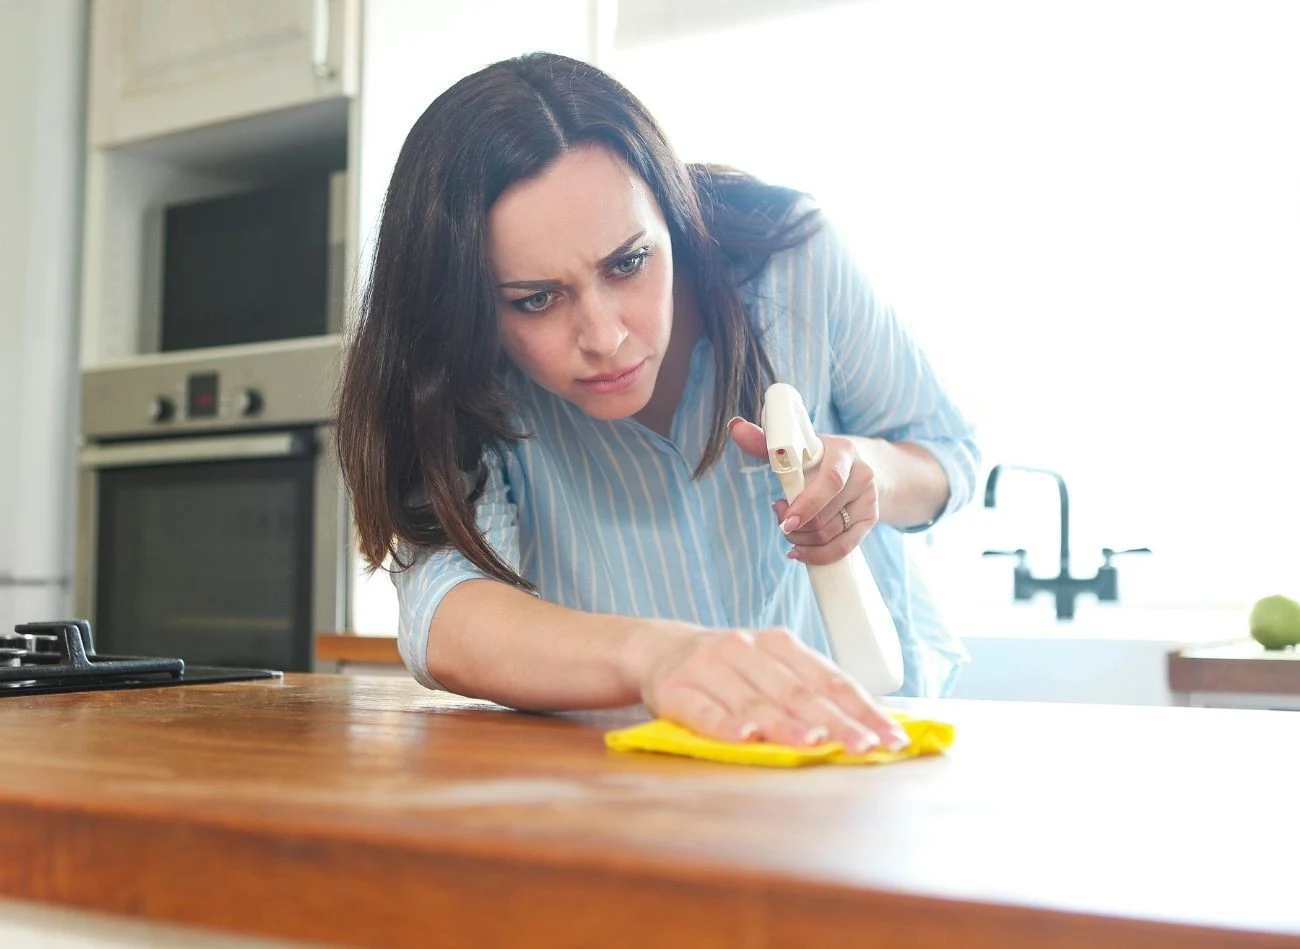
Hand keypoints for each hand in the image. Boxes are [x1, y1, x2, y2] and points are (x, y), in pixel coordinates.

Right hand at [636, 624, 908, 752]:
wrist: (657, 649)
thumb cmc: (729, 669)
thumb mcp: (769, 666)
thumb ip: (809, 690)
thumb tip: (871, 726)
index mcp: (778, 643)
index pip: (829, 678)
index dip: (862, 708)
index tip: (891, 737)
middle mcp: (745, 649)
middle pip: (797, 692)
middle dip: (836, 722)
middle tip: (864, 747)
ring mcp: (709, 667)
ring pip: (754, 701)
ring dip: (785, 724)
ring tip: (813, 742)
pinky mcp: (676, 690)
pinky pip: (704, 711)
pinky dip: (725, 725)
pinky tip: (745, 737)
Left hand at [728, 417, 879, 565]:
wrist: (858, 465)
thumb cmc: (818, 457)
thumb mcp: (797, 447)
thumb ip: (765, 442)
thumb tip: (735, 427)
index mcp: (844, 452)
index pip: (830, 481)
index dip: (806, 504)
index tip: (785, 519)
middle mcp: (862, 475)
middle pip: (824, 516)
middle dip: (794, 525)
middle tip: (780, 519)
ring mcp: (869, 500)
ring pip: (829, 534)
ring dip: (801, 539)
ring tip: (789, 529)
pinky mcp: (871, 520)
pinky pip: (844, 547)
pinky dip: (817, 554)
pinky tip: (799, 552)